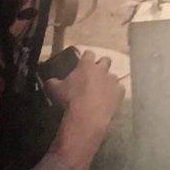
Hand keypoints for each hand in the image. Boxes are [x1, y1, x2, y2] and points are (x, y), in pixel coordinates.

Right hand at [46, 51, 123, 169]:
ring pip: (113, 75)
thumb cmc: (69, 99)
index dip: (86, 57)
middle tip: (95, 73)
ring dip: (108, 80)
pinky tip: (109, 99)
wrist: (87, 116)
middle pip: (105, 59)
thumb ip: (52, 82)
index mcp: (86, 65)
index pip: (88, 53)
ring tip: (102, 89)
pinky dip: (115, 92)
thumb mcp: (55, 89)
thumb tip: (49, 81)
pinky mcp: (120, 92)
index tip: (83, 61)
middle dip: (101, 65)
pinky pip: (120, 89)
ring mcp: (113, 80)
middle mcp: (102, 69)